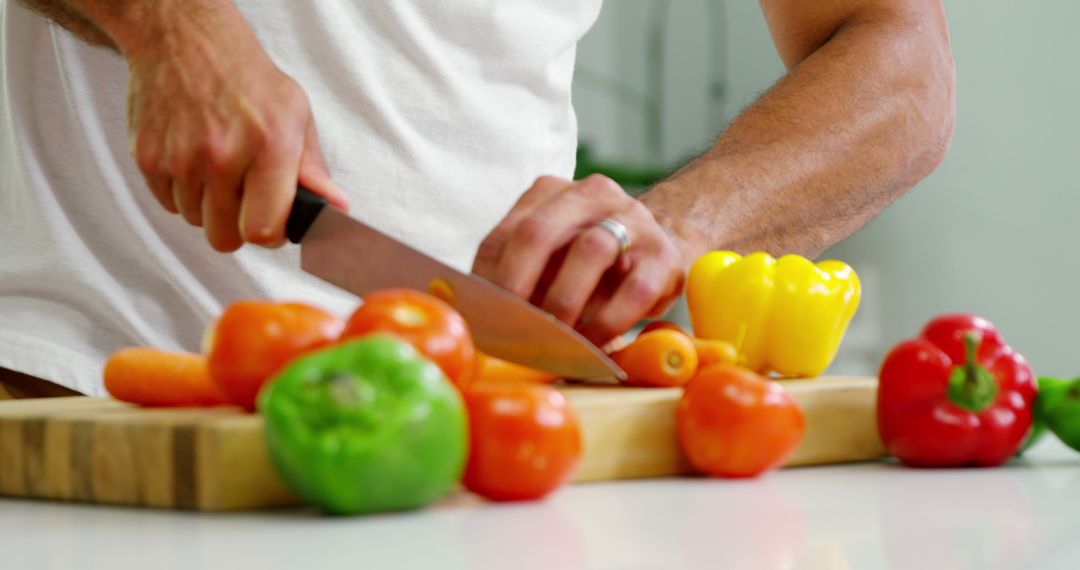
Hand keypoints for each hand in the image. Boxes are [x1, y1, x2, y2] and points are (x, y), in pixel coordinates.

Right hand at [124, 9, 347, 251]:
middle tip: (244, 196)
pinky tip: (194, 159)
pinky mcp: (147, 158)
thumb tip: (336, 208)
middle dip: (237, 225)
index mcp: (268, 146)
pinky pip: (168, 205)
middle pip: (225, 238)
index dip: (268, 236)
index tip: (271, 222)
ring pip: (196, 222)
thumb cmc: (247, 80)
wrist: (185, 41)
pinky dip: (182, 192)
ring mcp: (179, 158)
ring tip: (218, 167)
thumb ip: (313, 170)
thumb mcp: (295, 115)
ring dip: (208, 206)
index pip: (263, 230)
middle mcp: (221, 155)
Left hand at [473, 175, 684, 345]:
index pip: (507, 233)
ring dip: (564, 302)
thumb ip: (513, 278)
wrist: (657, 249)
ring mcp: (632, 219)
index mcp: (550, 194)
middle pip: (539, 232)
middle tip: (509, 329)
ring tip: (553, 340)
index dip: (490, 280)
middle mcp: (590, 195)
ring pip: (591, 250)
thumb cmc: (585, 265)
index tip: (482, 320)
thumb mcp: (547, 261)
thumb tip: (473, 320)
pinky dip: (607, 323)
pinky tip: (592, 344)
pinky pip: (634, 290)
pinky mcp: (663, 256)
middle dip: (517, 286)